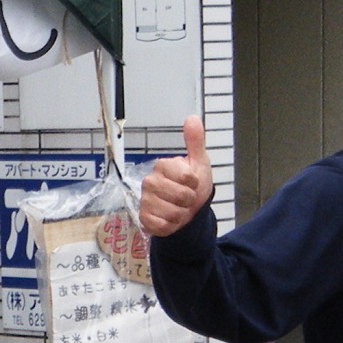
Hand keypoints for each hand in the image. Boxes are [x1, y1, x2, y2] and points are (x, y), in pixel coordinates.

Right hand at [139, 117, 213, 238]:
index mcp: (162, 166)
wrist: (188, 211)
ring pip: (172, 212)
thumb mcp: (199, 163)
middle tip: (186, 198)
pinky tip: (170, 219)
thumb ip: (195, 141)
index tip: (192, 183)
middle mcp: (149, 181)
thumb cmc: (193, 186)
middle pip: (180, 196)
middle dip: (189, 200)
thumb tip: (193, 117)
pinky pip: (162, 225)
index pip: (186, 177)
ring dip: (181, 214)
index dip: (194, 183)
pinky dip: (171, 225)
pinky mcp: (143, 218)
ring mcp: (145, 200)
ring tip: (179, 208)